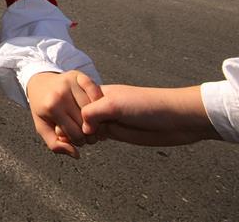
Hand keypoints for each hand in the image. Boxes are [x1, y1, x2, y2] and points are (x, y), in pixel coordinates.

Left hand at [26, 70, 103, 158]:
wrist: (38, 83)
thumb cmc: (42, 108)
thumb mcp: (42, 127)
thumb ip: (55, 145)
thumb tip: (76, 154)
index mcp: (52, 108)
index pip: (76, 133)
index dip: (80, 141)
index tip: (79, 140)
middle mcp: (61, 93)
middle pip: (86, 121)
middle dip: (89, 132)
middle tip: (88, 133)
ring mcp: (70, 82)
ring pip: (94, 107)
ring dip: (96, 118)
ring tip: (92, 123)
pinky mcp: (79, 75)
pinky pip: (96, 91)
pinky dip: (99, 101)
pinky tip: (96, 108)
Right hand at [80, 84, 218, 145]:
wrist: (177, 118)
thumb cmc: (148, 105)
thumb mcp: (114, 104)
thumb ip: (92, 113)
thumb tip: (81, 129)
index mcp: (99, 93)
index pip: (75, 102)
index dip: (68, 113)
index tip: (61, 123)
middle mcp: (103, 106)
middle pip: (78, 115)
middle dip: (71, 125)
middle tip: (68, 137)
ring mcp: (110, 120)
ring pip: (87, 127)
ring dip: (80, 134)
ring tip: (74, 143)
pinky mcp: (118, 133)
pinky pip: (98, 136)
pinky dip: (90, 140)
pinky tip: (84, 145)